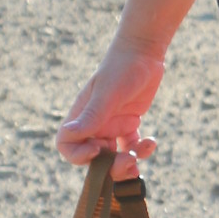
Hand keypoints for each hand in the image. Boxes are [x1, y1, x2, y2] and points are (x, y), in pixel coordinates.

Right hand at [56, 36, 166, 176]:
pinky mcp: (129, 124)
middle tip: (128, 161)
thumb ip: (91, 116)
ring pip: (114, 156)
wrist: (144, 52)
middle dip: (109, 165)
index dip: (78, 156)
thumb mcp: (108, 93)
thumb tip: (68, 135)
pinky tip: (151, 141)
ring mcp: (112, 125)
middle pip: (93, 157)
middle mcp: (94, 124)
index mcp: (81, 116)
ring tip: (140, 153)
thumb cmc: (122, 67)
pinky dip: (141, 149)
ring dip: (127, 161)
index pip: (67, 146)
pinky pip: (131, 146)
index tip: (98, 150)